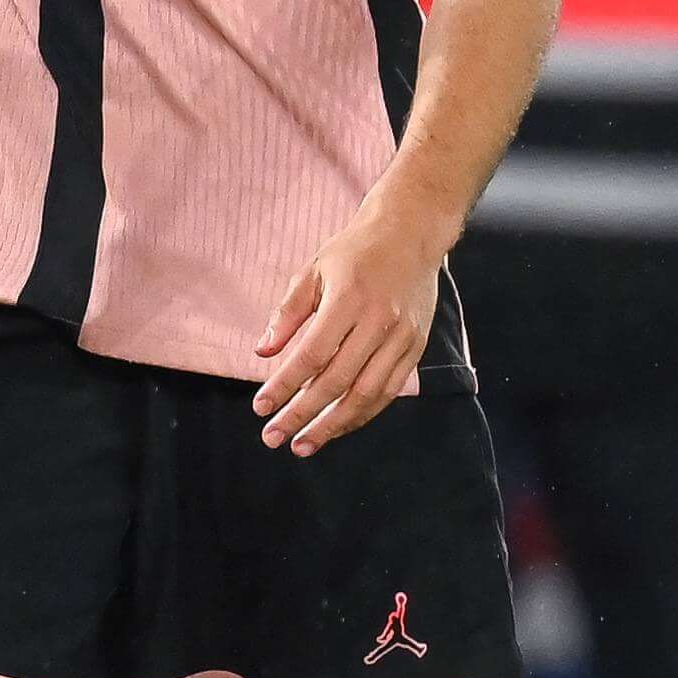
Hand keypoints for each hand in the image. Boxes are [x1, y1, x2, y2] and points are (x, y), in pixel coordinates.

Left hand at [255, 188, 450, 457]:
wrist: (411, 233)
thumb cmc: (354, 252)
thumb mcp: (313, 271)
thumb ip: (288, 313)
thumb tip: (262, 352)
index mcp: (348, 299)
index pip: (311, 355)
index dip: (284, 386)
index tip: (260, 408)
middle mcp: (378, 321)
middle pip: (337, 382)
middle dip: (303, 415)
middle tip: (274, 437)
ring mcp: (403, 337)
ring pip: (367, 394)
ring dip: (333, 425)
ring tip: (304, 444)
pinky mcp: (417, 346)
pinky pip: (389, 390)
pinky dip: (363, 413)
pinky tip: (338, 426)